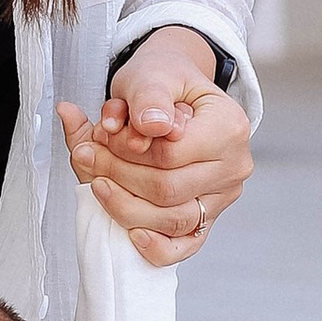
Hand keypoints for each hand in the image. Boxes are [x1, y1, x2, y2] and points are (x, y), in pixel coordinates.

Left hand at [64, 28, 251, 262]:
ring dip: (123, 206)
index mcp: (229, 126)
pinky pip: (184, 246)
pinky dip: (155, 246)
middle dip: (118, 176)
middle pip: (167, 190)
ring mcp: (223, 196)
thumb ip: (148, 96)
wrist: (174, 91)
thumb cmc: (163, 81)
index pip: (168, 154)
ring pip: (171, 220)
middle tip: (87, 155)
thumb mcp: (152, 73)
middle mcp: (234, 165)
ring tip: (96, 180)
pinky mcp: (208, 218)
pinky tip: (131, 233)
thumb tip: (147, 126)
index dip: (125, 150)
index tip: (98, 135)